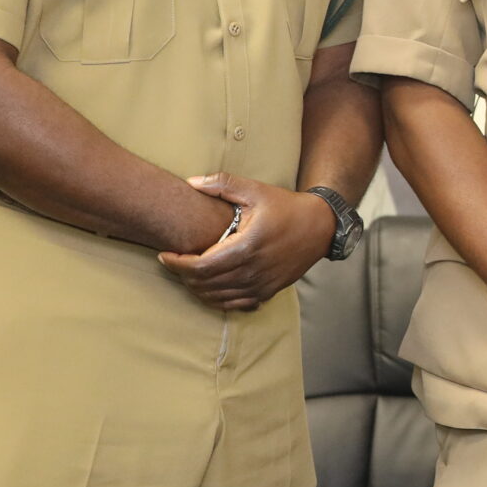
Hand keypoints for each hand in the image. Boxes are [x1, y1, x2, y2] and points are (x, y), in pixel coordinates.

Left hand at [161, 174, 333, 310]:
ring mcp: (260, 285)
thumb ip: (223, 184)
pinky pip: (232, 304)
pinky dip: (214, 298)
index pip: (199, 267)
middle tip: (173, 261)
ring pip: (215, 297)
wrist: (321, 227)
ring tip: (188, 272)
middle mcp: (252, 271)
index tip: (165, 255)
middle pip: (204, 284)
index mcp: (246, 247)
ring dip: (196, 287)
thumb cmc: (287, 207)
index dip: (176, 264)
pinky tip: (209, 286)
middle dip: (182, 275)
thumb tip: (191, 182)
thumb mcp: (255, 190)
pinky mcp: (267, 292)